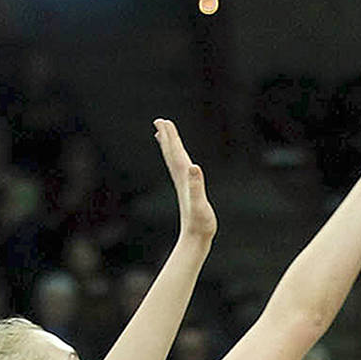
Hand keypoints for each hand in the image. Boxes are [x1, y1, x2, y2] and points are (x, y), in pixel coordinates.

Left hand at [154, 119, 216, 241]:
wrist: (195, 238)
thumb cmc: (200, 223)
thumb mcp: (199, 203)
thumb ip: (196, 185)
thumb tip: (194, 167)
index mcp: (184, 178)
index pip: (175, 153)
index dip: (171, 137)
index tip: (164, 122)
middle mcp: (181, 179)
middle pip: (171, 154)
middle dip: (167, 137)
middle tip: (160, 121)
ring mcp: (183, 185)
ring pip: (173, 161)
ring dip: (168, 147)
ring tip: (162, 136)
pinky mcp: (186, 191)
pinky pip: (178, 170)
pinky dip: (176, 161)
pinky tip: (177, 160)